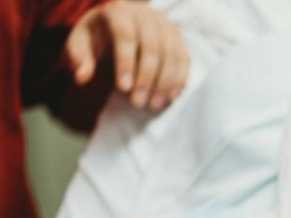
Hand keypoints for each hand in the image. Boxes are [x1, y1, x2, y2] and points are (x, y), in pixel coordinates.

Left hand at [65, 0, 188, 110]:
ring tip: (153, 105)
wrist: (121, 25)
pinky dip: (179, 80)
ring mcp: (166, 25)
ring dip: (164, 83)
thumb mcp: (80, 43)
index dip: (126, 62)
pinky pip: (183, 60)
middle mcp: (146, 14)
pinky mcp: (179, 39)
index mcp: (119, 11)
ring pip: (171, 55)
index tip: (123, 89)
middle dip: (146, 78)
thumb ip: (78, 58)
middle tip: (137, 103)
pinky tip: (169, 98)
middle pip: (152, 47)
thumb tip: (82, 78)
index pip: (126, 35)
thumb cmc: (98, 37)